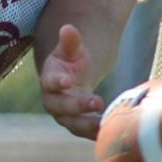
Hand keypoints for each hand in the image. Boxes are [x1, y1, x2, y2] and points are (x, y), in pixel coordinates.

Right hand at [40, 24, 106, 140]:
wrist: (70, 80)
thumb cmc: (71, 62)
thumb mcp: (72, 50)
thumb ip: (70, 42)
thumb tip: (67, 28)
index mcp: (49, 80)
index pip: (50, 82)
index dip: (57, 82)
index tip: (68, 81)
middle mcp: (53, 101)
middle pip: (61, 108)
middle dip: (77, 106)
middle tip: (97, 102)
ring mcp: (65, 116)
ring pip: (72, 125)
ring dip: (88, 125)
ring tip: (105, 123)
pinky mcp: (78, 125)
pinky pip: (85, 132)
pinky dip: (97, 133)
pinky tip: (112, 131)